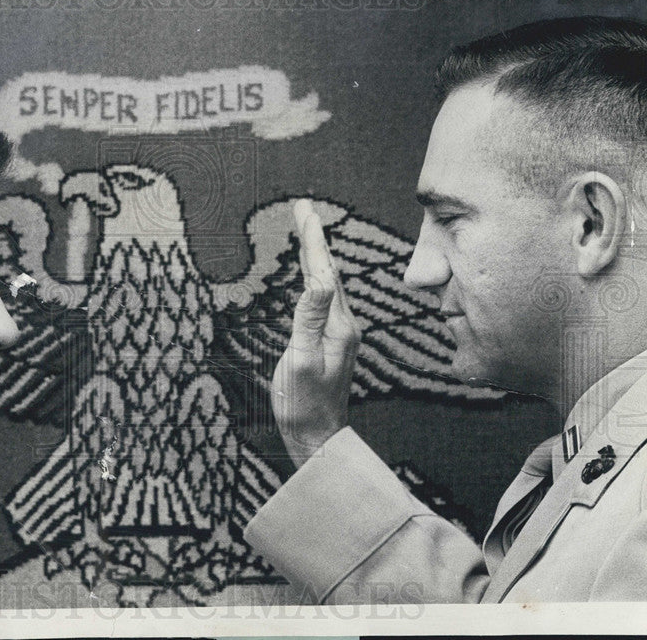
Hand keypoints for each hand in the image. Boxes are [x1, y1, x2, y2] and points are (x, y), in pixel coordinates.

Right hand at [272, 200, 361, 468]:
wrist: (317, 438)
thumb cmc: (304, 406)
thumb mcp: (303, 361)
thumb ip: (309, 319)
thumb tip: (318, 279)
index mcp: (338, 326)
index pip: (324, 273)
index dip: (313, 241)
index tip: (305, 212)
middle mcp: (344, 325)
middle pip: (329, 272)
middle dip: (315, 239)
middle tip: (302, 209)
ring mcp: (339, 333)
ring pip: (328, 283)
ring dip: (316, 254)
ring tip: (306, 230)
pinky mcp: (331, 341)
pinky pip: (324, 298)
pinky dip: (316, 276)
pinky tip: (312, 273)